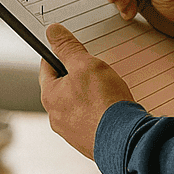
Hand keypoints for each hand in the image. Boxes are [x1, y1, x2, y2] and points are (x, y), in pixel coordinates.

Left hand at [39, 23, 134, 159]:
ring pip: (77, 105)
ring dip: (89, 96)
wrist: (125, 140)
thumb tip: (53, 31)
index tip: (70, 49)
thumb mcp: (85, 64)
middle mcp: (56, 117)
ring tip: (107, 91)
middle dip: (78, 77)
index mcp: (50, 97)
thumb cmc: (104, 103)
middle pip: (63, 87)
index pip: (47, 67)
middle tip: (95, 71)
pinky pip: (89, 121)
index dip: (60, 54)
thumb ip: (68, 47)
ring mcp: (71, 132)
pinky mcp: (87, 142)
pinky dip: (98, 113)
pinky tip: (111, 109)